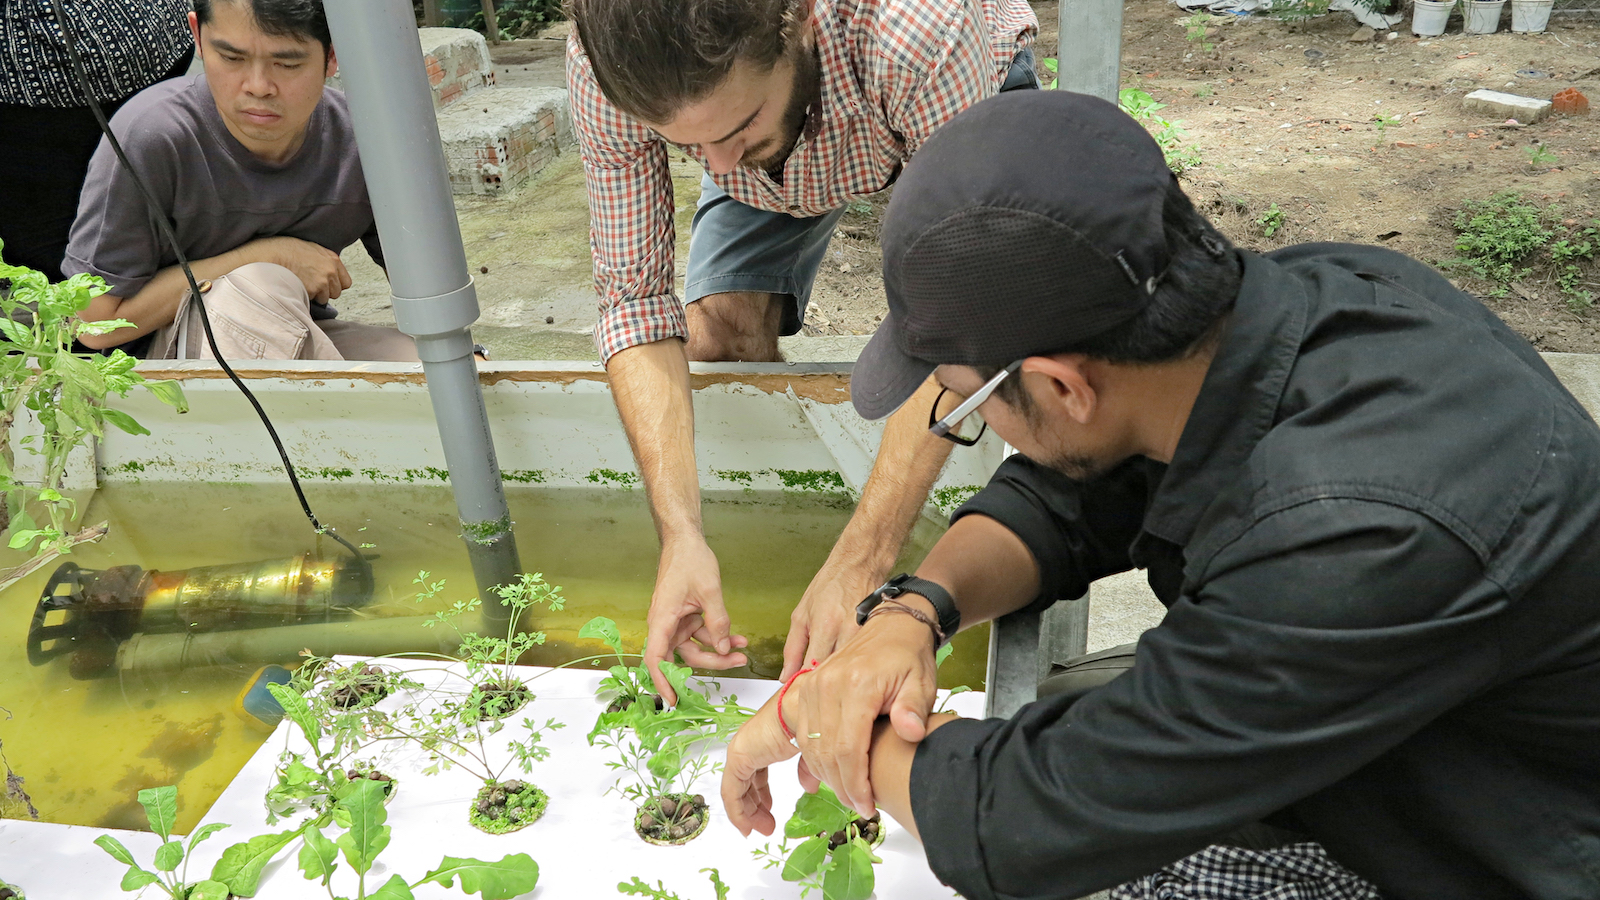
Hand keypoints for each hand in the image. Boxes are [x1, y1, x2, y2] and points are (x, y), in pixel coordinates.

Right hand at [255, 236, 351, 301]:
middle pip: (336, 293)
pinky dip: (305, 296)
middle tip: (311, 285)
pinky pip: (312, 300)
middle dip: (325, 292)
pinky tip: (296, 286)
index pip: (346, 282)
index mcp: (333, 259)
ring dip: (314, 296)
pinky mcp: (313, 290)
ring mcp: (323, 281)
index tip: (326, 285)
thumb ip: (324, 260)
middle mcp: (331, 270)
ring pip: (324, 299)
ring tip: (301, 284)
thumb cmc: (287, 250)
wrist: (271, 254)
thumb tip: (330, 271)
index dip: (335, 285)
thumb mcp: (311, 249)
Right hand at [643, 537, 748, 704]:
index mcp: (662, 619)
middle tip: (737, 663)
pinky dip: (718, 635)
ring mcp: (675, 620)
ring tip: (743, 649)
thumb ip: (718, 621)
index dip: (663, 682)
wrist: (685, 539)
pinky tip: (738, 637)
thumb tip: (723, 647)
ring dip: (719, 649)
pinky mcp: (685, 615)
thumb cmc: (689, 560)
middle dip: (712, 662)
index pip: (657, 658)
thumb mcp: (709, 591)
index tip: (673, 700)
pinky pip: (701, 633)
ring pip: (695, 646)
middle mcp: (665, 623)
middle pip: (684, 655)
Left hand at [722, 688, 801, 836]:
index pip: (757, 774)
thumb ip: (807, 771)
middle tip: (766, 825)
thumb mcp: (812, 754)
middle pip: (747, 783)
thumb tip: (809, 788)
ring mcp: (742, 750)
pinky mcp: (738, 757)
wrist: (807, 710)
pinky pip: (731, 792)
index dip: (762, 796)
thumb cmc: (812, 723)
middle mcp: (750, 744)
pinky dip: (737, 812)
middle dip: (755, 807)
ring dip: (748, 812)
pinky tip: (746, 826)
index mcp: (765, 741)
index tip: (769, 813)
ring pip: (737, 789)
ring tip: (760, 829)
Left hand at [781, 559, 882, 681]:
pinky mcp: (878, 633)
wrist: (859, 565)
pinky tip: (852, 666)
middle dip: (825, 683)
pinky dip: (858, 664)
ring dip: (843, 676)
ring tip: (835, 680)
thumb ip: (792, 648)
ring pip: (852, 667)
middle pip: (835, 671)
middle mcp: (846, 630)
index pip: (813, 667)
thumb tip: (785, 676)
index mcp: (825, 626)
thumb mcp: (801, 614)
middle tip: (818, 693)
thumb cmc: (829, 586)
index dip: (806, 683)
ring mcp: (865, 632)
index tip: (802, 691)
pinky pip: (865, 657)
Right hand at [784, 604, 939, 817]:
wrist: (891, 626)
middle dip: (842, 786)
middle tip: (860, 805)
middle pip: (826, 752)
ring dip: (826, 775)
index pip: (849, 748)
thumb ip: (914, 709)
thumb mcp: (921, 682)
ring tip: (849, 792)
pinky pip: (803, 733)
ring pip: (810, 745)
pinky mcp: (805, 688)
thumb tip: (911, 733)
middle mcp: (826, 684)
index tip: (868, 806)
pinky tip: (832, 771)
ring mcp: (812, 685)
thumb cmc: (908, 656)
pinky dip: (815, 757)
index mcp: (856, 685)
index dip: (856, 784)